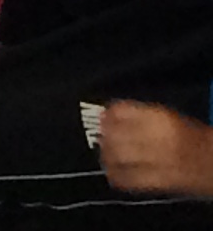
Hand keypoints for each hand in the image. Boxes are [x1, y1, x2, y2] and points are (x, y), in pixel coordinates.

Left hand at [97, 103, 212, 196]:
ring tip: (104, 157)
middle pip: (117, 135)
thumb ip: (140, 116)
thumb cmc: (194, 139)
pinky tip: (113, 175)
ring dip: (107, 157)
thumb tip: (109, 116)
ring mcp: (160, 160)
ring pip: (121, 157)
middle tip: (100, 139)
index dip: (107, 116)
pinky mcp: (163, 182)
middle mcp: (158, 137)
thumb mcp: (169, 118)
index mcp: (161, 118)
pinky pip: (132, 180)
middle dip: (104, 138)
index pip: (122, 112)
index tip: (101, 118)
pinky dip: (118, 177)